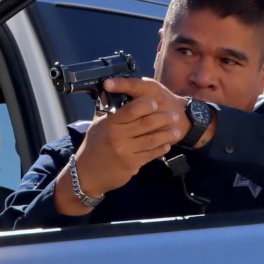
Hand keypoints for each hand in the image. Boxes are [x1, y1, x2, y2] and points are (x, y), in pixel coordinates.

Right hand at [57, 77, 187, 207]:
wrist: (87, 173)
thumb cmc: (93, 146)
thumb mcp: (97, 126)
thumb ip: (107, 110)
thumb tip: (109, 91)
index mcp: (110, 124)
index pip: (131, 110)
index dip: (146, 105)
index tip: (156, 102)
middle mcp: (118, 137)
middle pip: (145, 124)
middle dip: (162, 118)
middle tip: (174, 115)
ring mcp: (125, 152)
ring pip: (151, 140)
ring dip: (166, 135)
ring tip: (177, 131)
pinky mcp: (131, 165)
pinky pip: (150, 155)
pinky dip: (160, 149)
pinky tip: (166, 145)